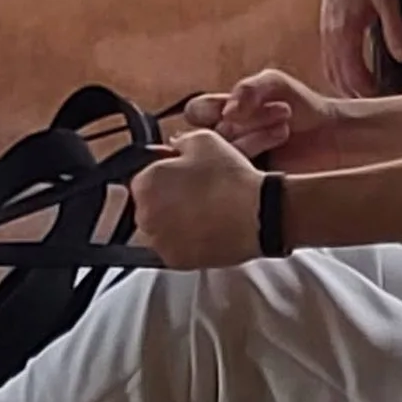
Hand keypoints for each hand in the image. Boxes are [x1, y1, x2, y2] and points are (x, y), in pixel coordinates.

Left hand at [130, 128, 264, 269]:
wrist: (257, 214)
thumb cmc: (231, 180)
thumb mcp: (203, 140)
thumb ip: (180, 141)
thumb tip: (174, 146)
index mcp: (145, 183)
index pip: (144, 179)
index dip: (165, 175)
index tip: (181, 177)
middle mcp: (145, 215)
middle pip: (150, 205)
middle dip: (168, 200)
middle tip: (196, 194)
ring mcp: (159, 241)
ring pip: (161, 229)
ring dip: (176, 221)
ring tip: (204, 212)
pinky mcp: (175, 261)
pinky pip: (175, 248)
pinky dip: (187, 241)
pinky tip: (207, 228)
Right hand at [179, 66, 344, 166]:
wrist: (336, 137)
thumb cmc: (304, 106)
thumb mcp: (275, 84)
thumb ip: (248, 88)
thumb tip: (226, 112)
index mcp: (223, 114)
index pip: (195, 112)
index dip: (209, 110)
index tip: (236, 109)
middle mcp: (225, 140)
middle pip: (211, 134)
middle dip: (245, 122)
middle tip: (282, 113)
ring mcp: (237, 164)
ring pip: (225, 156)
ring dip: (255, 137)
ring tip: (285, 129)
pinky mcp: (251, 185)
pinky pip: (240, 178)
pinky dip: (259, 158)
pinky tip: (283, 143)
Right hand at [321, 0, 401, 97]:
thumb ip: (394, 28)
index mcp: (343, 31)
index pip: (352, 76)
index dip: (368, 92)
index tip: (384, 101)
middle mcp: (329, 33)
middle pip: (336, 77)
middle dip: (354, 94)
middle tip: (374, 107)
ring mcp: (325, 27)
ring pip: (329, 68)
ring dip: (344, 84)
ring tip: (363, 95)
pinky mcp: (326, 21)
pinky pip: (327, 55)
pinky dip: (337, 70)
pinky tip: (350, 70)